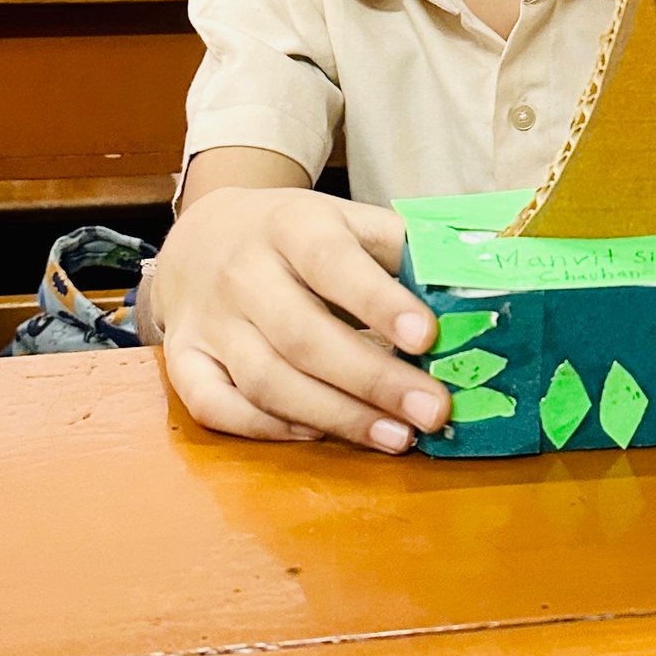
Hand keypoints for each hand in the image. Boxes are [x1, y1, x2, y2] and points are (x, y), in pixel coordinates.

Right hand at [151, 187, 448, 449]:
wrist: (203, 234)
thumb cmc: (295, 234)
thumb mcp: (344, 218)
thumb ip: (400, 247)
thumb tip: (471, 281)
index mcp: (290, 225)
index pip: (332, 261)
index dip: (377, 300)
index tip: (427, 334)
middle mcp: (242, 272)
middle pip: (302, 335)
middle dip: (372, 379)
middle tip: (432, 411)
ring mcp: (208, 321)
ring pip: (266, 380)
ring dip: (335, 417)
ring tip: (397, 437)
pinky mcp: (184, 360)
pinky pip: (216, 407)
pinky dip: (267, 429)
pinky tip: (319, 436)